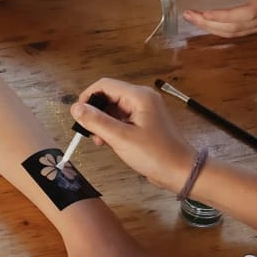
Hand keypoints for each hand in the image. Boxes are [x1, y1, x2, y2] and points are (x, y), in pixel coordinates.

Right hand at [69, 78, 196, 193]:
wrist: (181, 171)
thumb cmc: (155, 154)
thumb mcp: (121, 138)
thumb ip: (96, 121)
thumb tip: (75, 107)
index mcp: (138, 96)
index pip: (105, 85)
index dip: (88, 97)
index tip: (78, 116)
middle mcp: (142, 98)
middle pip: (109, 96)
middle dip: (95, 112)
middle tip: (90, 133)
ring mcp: (144, 110)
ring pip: (114, 109)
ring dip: (103, 122)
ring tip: (100, 141)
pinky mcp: (145, 122)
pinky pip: (122, 119)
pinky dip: (113, 128)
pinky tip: (109, 142)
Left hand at [177, 0, 256, 39]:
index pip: (241, 16)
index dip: (220, 17)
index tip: (201, 12)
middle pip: (232, 29)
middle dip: (208, 24)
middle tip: (188, 14)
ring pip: (233, 32)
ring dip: (211, 27)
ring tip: (193, 17)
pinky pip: (237, 30)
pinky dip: (220, 27)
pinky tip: (207, 20)